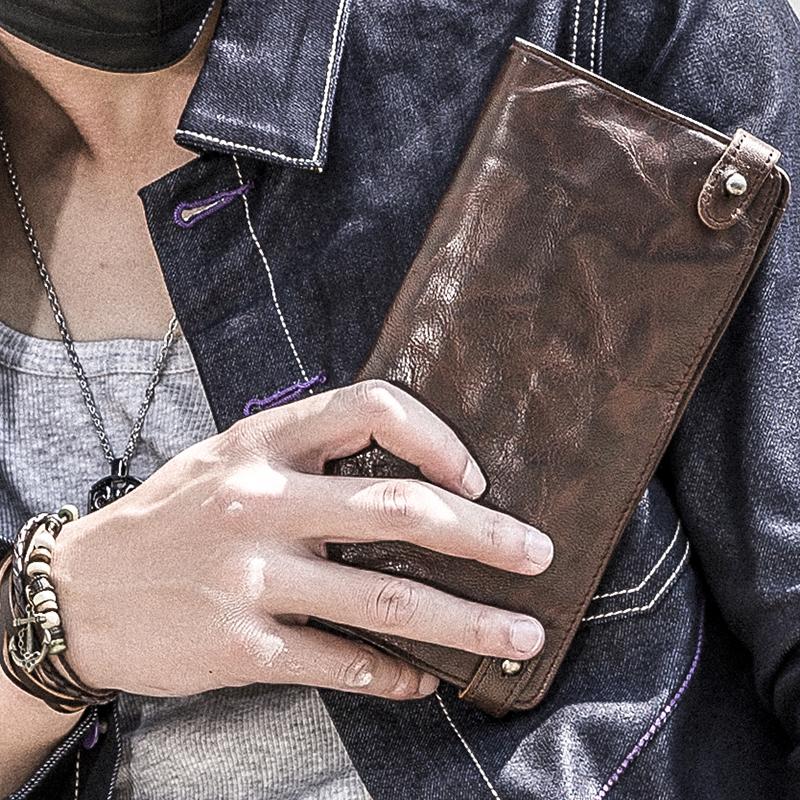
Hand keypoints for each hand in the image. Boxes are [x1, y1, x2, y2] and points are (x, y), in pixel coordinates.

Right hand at [54, 380, 552, 700]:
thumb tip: (408, 479)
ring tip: (519, 636)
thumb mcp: (230, 460)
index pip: (371, 410)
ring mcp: (251, 579)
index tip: (476, 479)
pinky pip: (340, 662)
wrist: (83, 591)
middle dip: (485, 538)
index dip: (437, 439)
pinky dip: (395, 673)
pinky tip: (425, 678)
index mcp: (264, 444)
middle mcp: (260, 503)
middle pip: (400, 512)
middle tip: (537, 557)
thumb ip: (308, 458)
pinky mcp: (241, 648)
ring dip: (466, 622)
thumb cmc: (171, 517)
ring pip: (386, 601)